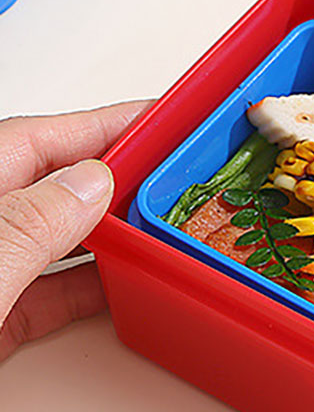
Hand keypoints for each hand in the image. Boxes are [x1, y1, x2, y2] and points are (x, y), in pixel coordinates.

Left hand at [0, 102, 149, 360]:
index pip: (44, 140)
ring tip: (166, 226)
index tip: (166, 117)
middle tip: (182, 173)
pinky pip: (53, 294)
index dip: (110, 125)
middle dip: (120, 177)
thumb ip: (32, 224)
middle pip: (56, 187)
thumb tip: (89, 184)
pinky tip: (127, 285)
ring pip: (60, 241)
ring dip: (114, 236)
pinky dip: (94, 289)